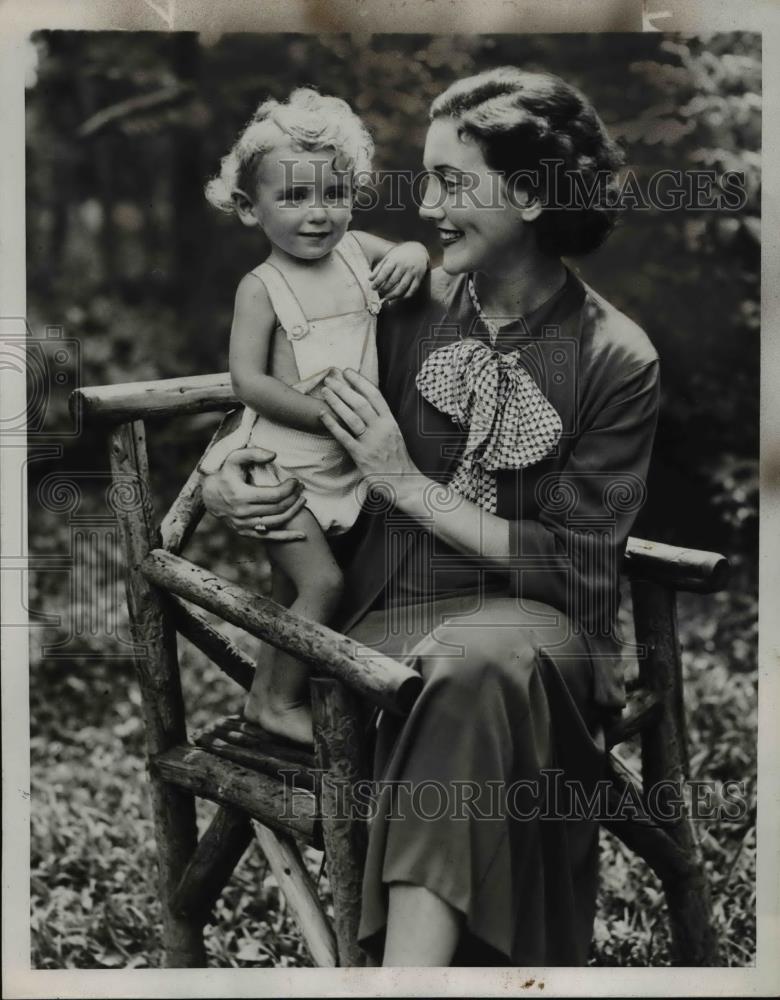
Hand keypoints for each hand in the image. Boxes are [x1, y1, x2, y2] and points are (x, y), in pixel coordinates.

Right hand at [200, 447, 306, 539]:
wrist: (208, 495)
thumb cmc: (224, 473)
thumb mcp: (234, 458)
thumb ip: (253, 453)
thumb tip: (274, 455)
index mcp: (241, 495)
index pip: (274, 495)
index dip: (289, 488)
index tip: (295, 481)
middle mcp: (242, 513)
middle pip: (278, 508)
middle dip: (294, 498)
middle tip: (301, 488)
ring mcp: (243, 525)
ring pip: (276, 522)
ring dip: (293, 512)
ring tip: (302, 501)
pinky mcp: (245, 532)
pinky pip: (269, 537)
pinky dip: (286, 537)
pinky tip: (301, 535)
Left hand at [319, 369, 424, 505]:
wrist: (405, 483)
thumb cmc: (398, 460)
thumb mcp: (394, 434)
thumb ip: (382, 420)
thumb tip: (367, 406)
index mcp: (390, 421)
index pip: (375, 395)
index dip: (360, 381)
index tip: (348, 371)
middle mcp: (382, 429)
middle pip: (360, 402)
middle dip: (344, 388)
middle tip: (330, 378)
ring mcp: (371, 442)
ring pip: (352, 416)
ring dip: (337, 401)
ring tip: (325, 391)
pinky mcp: (361, 455)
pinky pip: (344, 437)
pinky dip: (332, 424)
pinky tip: (322, 414)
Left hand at [369, 242, 428, 301]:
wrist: (419, 250)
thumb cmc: (400, 254)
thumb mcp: (389, 257)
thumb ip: (379, 268)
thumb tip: (370, 279)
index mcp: (395, 260)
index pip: (385, 272)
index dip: (378, 281)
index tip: (373, 287)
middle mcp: (404, 266)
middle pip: (393, 281)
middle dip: (384, 289)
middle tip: (379, 292)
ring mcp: (412, 272)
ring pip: (402, 288)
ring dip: (393, 295)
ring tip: (386, 298)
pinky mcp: (419, 278)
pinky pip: (411, 290)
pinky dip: (404, 297)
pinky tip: (398, 298)